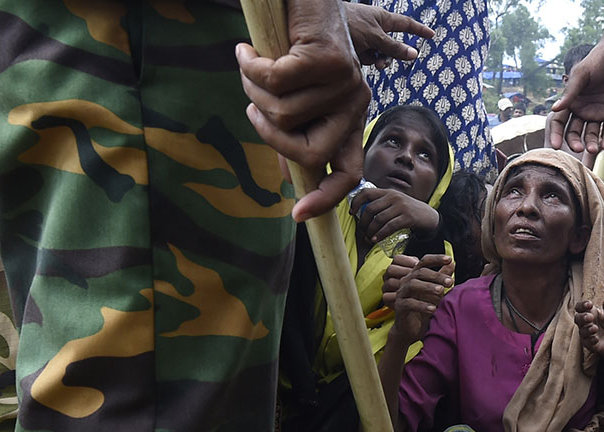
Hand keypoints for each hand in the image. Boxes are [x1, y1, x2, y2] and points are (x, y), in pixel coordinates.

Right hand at [236, 0, 369, 221]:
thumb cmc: (295, 44)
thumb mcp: (298, 93)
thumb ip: (295, 128)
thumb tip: (286, 169)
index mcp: (351, 117)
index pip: (350, 173)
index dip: (326, 199)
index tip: (297, 215)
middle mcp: (356, 102)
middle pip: (310, 153)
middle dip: (272, 138)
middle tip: (253, 111)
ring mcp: (346, 81)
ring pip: (283, 113)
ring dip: (254, 92)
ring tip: (253, 66)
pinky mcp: (328, 58)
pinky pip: (274, 82)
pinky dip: (251, 68)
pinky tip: (248, 52)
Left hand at [344, 4, 432, 68]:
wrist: (322, 26)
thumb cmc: (349, 24)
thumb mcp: (375, 37)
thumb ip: (394, 47)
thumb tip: (414, 54)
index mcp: (383, 19)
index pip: (406, 24)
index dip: (419, 30)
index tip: (431, 35)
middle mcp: (375, 28)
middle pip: (391, 46)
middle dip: (389, 56)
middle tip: (382, 63)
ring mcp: (365, 38)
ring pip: (378, 54)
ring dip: (375, 60)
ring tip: (366, 59)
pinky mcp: (355, 46)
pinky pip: (365, 57)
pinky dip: (363, 60)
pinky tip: (355, 58)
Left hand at [351, 185, 439, 244]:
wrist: (429, 217)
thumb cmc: (408, 212)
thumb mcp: (395, 203)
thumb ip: (381, 204)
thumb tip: (361, 214)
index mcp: (388, 192)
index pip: (366, 192)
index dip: (356, 202)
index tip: (352, 213)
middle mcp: (393, 197)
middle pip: (370, 209)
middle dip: (362, 223)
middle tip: (362, 231)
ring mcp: (401, 206)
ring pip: (378, 219)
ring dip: (370, 231)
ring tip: (368, 238)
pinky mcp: (408, 217)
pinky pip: (389, 227)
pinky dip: (380, 234)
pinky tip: (376, 240)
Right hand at [386, 254, 452, 341]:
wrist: (411, 329)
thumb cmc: (424, 309)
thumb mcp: (436, 292)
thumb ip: (442, 278)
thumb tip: (452, 263)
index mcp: (415, 276)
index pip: (424, 262)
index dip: (436, 259)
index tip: (449, 259)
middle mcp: (407, 282)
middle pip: (420, 272)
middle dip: (436, 276)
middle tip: (450, 282)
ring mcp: (402, 294)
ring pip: (413, 285)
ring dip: (428, 287)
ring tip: (441, 292)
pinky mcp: (399, 307)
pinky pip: (409, 303)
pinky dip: (422, 305)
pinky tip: (433, 309)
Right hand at [547, 40, 603, 153]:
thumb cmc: (598, 59)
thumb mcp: (581, 74)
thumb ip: (570, 92)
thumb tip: (554, 109)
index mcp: (571, 101)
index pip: (559, 122)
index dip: (557, 134)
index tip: (556, 146)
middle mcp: (582, 110)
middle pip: (574, 132)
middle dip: (575, 142)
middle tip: (578, 148)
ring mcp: (598, 113)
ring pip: (592, 134)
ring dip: (591, 143)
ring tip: (593, 149)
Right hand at [574, 298, 603, 372]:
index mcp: (589, 312)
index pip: (580, 307)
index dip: (582, 305)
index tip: (590, 304)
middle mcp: (585, 323)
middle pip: (578, 318)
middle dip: (583, 317)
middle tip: (590, 317)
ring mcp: (586, 334)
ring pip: (582, 331)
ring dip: (587, 329)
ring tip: (595, 328)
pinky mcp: (589, 344)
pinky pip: (587, 342)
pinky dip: (591, 340)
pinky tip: (596, 339)